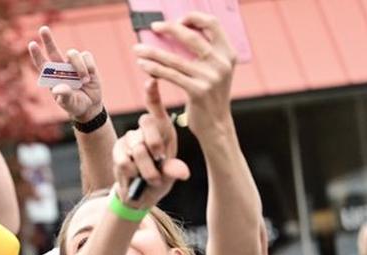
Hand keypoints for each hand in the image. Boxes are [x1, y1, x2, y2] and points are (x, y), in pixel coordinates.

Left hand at [28, 26, 103, 122]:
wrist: (89, 105)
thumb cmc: (74, 105)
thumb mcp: (69, 103)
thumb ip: (64, 96)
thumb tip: (58, 88)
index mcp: (52, 78)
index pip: (42, 64)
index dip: (37, 54)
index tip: (32, 44)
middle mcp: (61, 69)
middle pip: (52, 50)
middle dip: (48, 39)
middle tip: (43, 29)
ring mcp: (73, 64)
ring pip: (73, 54)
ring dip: (79, 66)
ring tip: (83, 80)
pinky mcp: (86, 62)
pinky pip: (86, 55)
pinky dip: (88, 65)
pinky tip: (90, 76)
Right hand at [112, 81, 189, 210]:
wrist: (139, 194)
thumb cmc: (160, 178)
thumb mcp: (171, 175)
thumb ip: (174, 171)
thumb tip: (182, 173)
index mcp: (163, 129)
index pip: (155, 108)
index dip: (152, 94)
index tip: (151, 80)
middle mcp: (145, 129)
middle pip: (147, 126)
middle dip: (154, 146)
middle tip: (160, 162)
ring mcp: (129, 138)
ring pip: (137, 148)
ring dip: (145, 168)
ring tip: (150, 178)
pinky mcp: (117, 150)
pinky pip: (124, 160)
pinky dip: (133, 173)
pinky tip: (135, 177)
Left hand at [133, 13, 235, 140]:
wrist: (215, 124)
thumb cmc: (210, 96)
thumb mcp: (215, 72)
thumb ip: (205, 55)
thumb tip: (178, 35)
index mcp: (228, 54)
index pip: (213, 25)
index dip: (194, 18)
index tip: (178, 19)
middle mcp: (221, 63)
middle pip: (191, 37)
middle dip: (169, 29)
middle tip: (154, 26)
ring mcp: (210, 77)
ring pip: (175, 59)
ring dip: (153, 52)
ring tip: (138, 49)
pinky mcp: (197, 91)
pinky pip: (170, 75)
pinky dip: (154, 68)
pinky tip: (144, 65)